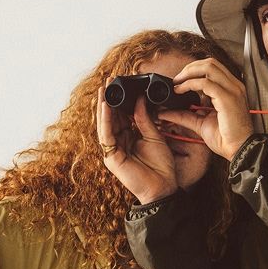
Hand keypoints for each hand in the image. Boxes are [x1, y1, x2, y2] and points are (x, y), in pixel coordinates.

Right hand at [96, 88, 179, 205]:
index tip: (120, 84)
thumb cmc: (161, 167)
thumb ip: (145, 118)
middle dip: (109, 99)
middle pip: (111, 118)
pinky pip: (106, 135)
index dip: (119, 100)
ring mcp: (113, 151)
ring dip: (104, 106)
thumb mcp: (155, 136)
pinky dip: (106, 120)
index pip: (121, 115)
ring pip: (105, 124)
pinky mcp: (111, 158)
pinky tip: (106, 106)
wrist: (164, 188)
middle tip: (109, 80)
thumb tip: (140, 99)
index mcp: (129, 138)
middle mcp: (119, 143)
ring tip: (104, 89)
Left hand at [161, 58, 253, 160]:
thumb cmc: (226, 139)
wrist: (239, 150)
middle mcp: (234, 86)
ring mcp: (232, 90)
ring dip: (189, 73)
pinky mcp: (227, 98)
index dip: (194, 70)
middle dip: (190, 68)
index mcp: (231, 89)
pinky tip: (181, 91)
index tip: (180, 80)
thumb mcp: (201, 123)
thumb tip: (166, 112)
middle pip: (210, 63)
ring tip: (177, 83)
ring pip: (208, 68)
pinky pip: (205, 83)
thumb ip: (185, 115)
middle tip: (176, 79)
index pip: (212, 68)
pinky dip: (190, 84)